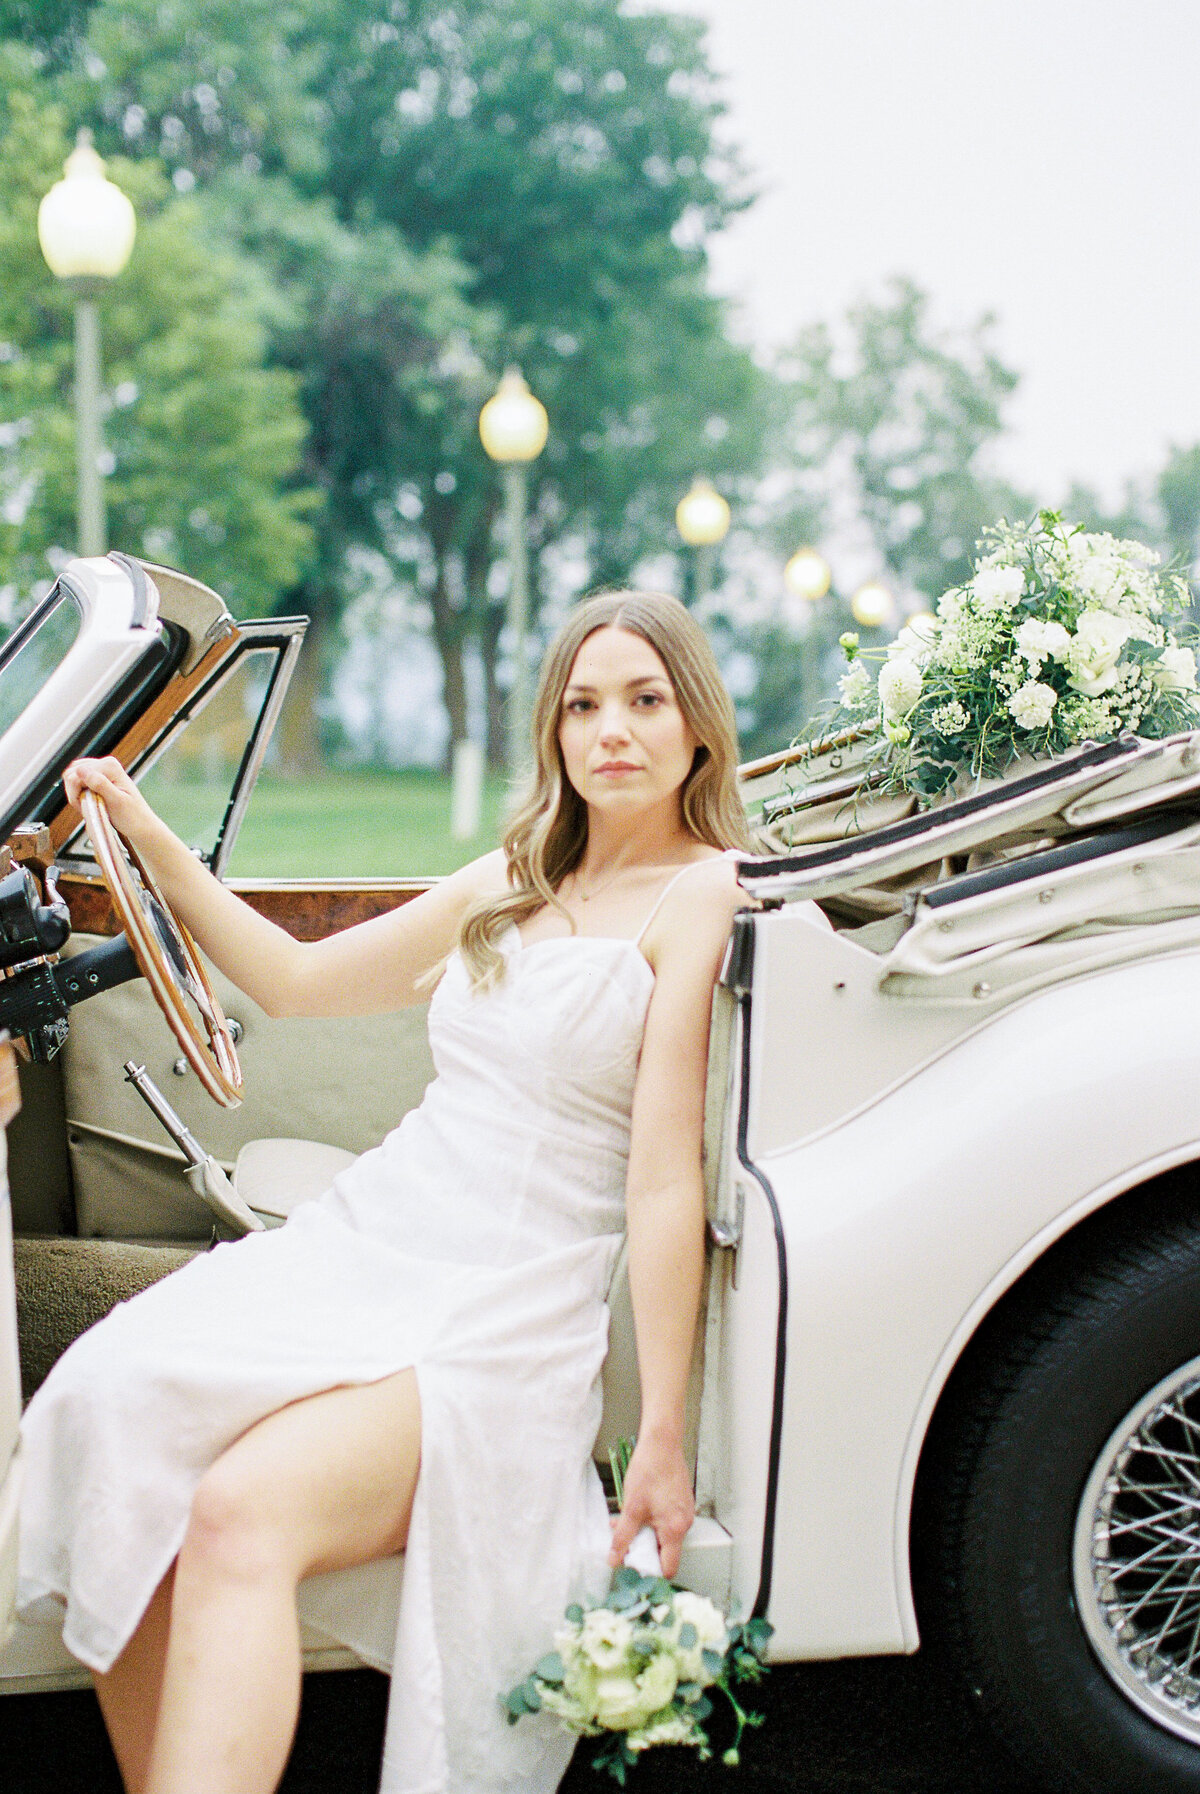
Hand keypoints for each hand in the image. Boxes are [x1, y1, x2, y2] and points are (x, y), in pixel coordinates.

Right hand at [63, 756, 160, 854]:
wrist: (141, 825)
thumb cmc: (132, 816)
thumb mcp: (116, 801)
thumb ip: (100, 784)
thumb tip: (81, 770)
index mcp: (110, 766)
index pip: (76, 774)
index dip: (76, 794)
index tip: (88, 807)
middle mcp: (105, 764)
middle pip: (71, 774)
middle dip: (75, 793)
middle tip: (89, 807)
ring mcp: (101, 770)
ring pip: (72, 778)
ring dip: (76, 795)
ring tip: (91, 806)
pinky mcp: (97, 778)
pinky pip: (77, 783)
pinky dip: (79, 795)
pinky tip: (91, 803)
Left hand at [608, 1433, 694, 1579]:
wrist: (662, 1442)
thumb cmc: (649, 1469)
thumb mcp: (631, 1507)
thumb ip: (623, 1537)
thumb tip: (614, 1558)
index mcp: (675, 1529)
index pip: (668, 1567)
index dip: (649, 1569)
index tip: (632, 1562)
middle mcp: (684, 1524)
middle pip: (665, 1552)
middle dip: (643, 1548)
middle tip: (625, 1537)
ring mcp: (685, 1513)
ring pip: (664, 1536)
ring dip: (646, 1533)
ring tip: (628, 1518)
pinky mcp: (682, 1503)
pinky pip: (667, 1522)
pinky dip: (653, 1521)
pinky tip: (639, 1508)